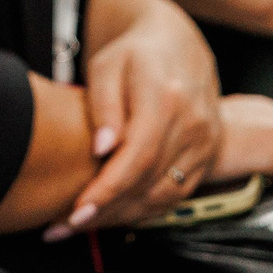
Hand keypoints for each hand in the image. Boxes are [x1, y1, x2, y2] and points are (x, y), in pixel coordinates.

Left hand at [46, 0, 223, 237]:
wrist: (178, 46)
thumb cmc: (134, 55)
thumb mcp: (107, 66)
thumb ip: (103, 105)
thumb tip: (102, 148)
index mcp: (167, 97)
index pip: (137, 156)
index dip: (107, 190)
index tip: (76, 211)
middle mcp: (194, 123)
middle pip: (148, 182)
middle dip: (105, 210)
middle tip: (63, 225)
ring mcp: (206, 142)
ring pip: (162, 196)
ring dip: (121, 216)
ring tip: (82, 223)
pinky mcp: (209, 156)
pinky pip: (175, 195)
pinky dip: (142, 209)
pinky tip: (112, 213)